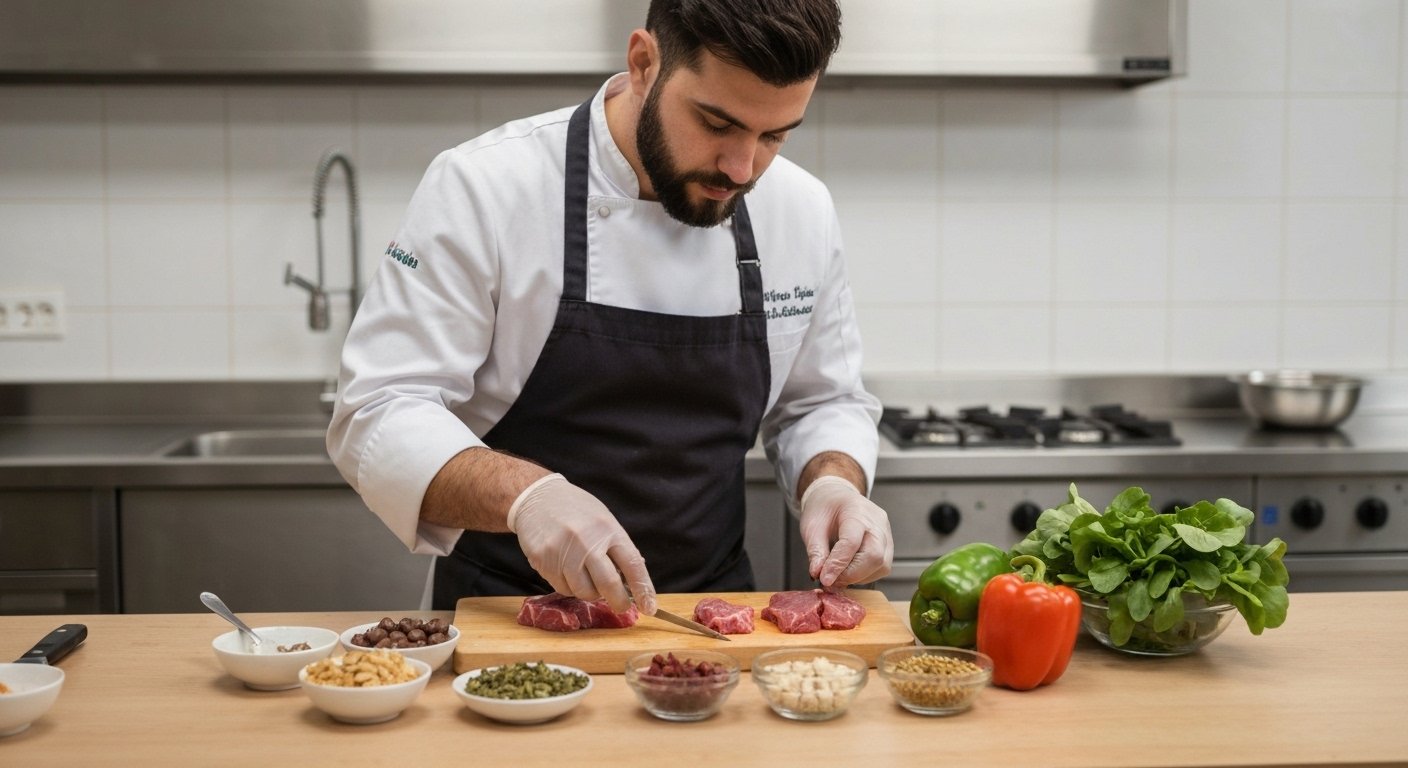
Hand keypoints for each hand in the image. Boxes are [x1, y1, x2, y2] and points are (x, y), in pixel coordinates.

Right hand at [507, 473, 656, 614]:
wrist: (537, 498)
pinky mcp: (543, 562)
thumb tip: (632, 579)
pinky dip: (570, 586)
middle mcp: (586, 541)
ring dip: (591, 593)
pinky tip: (568, 571)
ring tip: (588, 579)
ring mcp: (563, 553)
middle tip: (622, 606)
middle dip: (619, 602)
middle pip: (608, 585)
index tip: (649, 607)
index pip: (632, 564)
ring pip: (584, 591)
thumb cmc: (576, 510)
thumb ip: (616, 547)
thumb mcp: (603, 519)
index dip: (643, 589)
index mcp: (607, 529)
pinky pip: (563, 588)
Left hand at [798, 475, 893, 587]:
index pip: (851, 542)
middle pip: (874, 556)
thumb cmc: (824, 508)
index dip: (838, 564)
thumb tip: (818, 574)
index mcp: (855, 510)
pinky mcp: (889, 544)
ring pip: (881, 565)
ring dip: (858, 576)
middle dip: (852, 574)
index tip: (824, 579)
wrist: (836, 496)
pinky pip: (883, 566)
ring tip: (838, 573)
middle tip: (831, 580)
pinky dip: (865, 574)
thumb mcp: (811, 526)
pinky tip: (850, 570)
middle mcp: (876, 521)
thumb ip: (815, 551)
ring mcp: (886, 532)